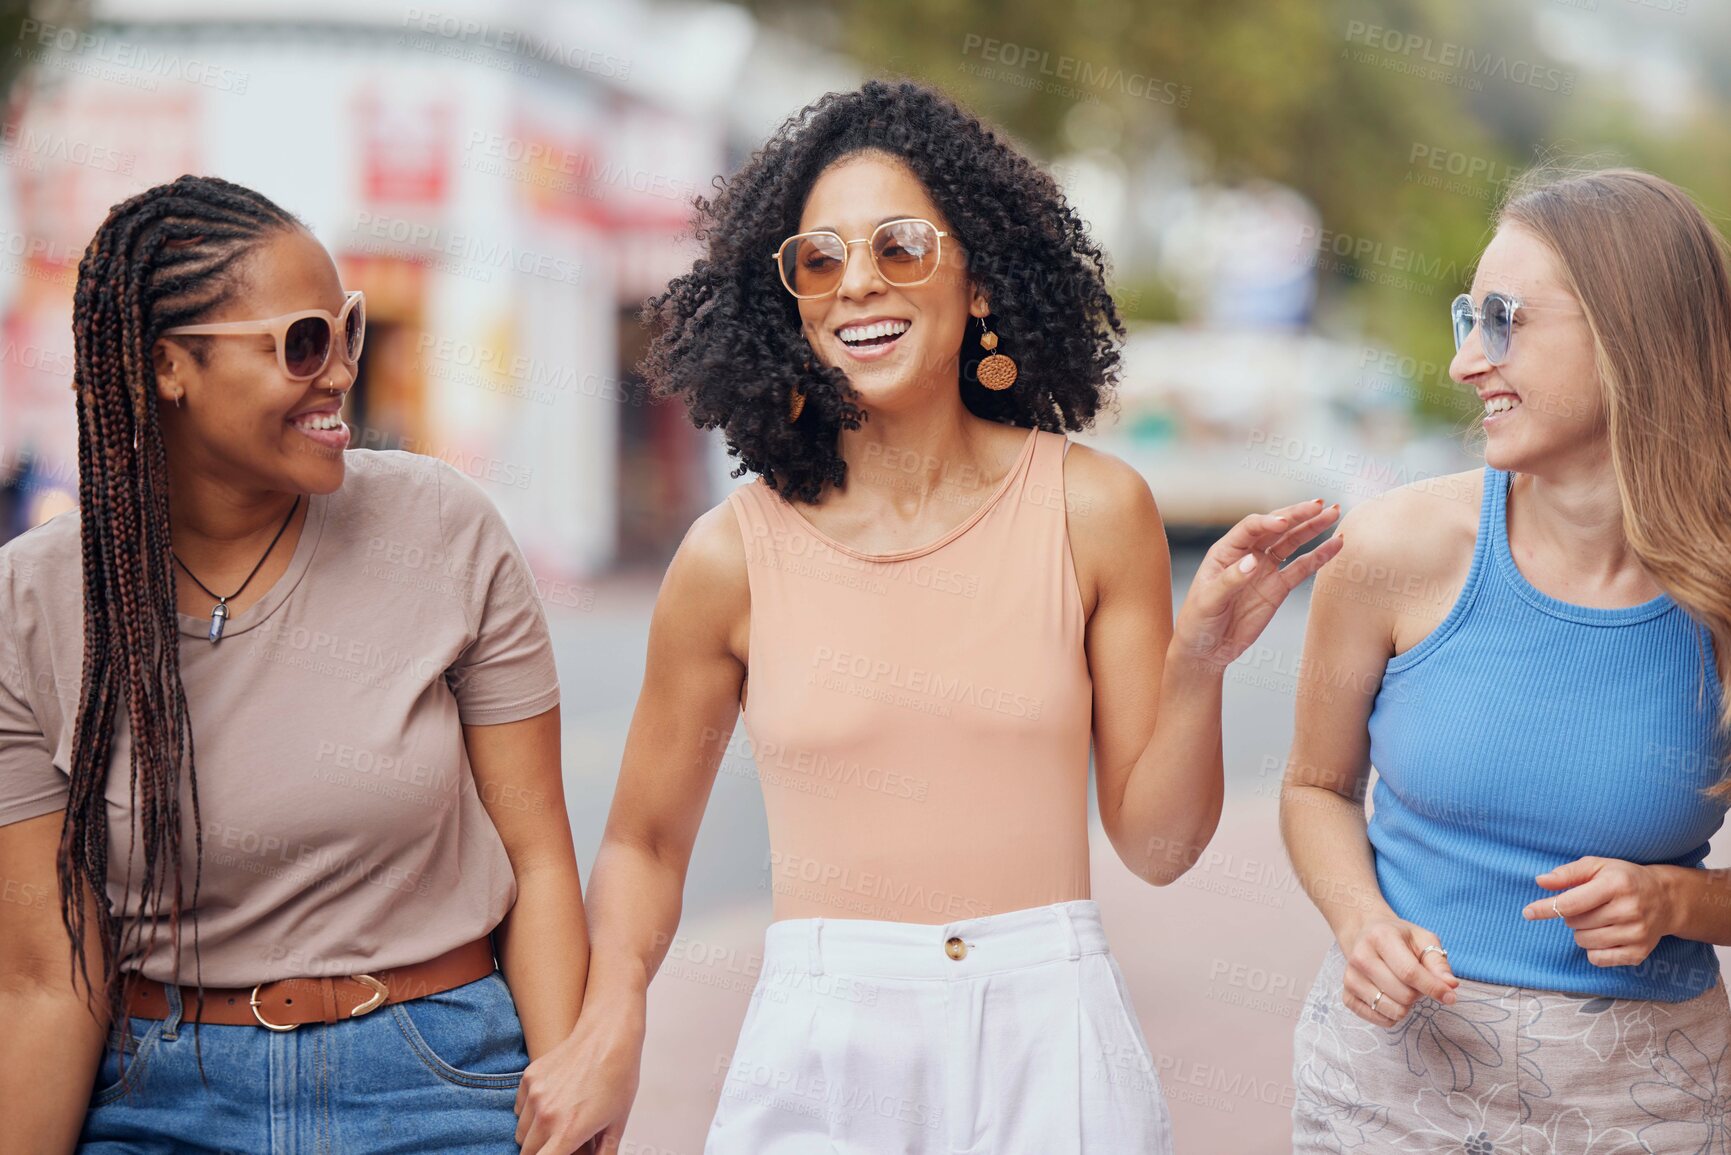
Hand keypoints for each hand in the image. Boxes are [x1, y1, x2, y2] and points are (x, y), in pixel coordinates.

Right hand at [515, 998, 644, 1154]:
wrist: (608, 1036)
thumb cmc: (618, 1077)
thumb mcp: (617, 1123)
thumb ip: (604, 1152)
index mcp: (568, 1131)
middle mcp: (546, 1114)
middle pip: (528, 1152)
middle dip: (543, 1152)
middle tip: (561, 1144)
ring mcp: (535, 1094)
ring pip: (521, 1132)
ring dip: (534, 1135)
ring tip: (558, 1124)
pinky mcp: (529, 1077)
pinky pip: (519, 1108)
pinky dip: (529, 1112)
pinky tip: (551, 1104)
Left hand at [1172, 499, 1342, 669]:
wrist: (1207, 650)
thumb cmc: (1198, 622)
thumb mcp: (1207, 601)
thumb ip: (1230, 581)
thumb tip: (1252, 562)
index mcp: (1225, 552)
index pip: (1250, 528)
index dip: (1268, 522)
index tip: (1284, 521)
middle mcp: (1247, 555)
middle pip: (1275, 529)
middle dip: (1297, 515)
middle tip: (1320, 505)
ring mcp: (1264, 570)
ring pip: (1291, 543)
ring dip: (1312, 529)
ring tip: (1333, 513)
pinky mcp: (1278, 588)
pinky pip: (1302, 569)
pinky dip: (1319, 557)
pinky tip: (1335, 544)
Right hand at [1338, 916, 1458, 1026]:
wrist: (1366, 934)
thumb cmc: (1400, 938)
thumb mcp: (1423, 940)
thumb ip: (1438, 963)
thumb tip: (1450, 986)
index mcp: (1380, 937)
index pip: (1409, 972)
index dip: (1433, 988)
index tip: (1451, 997)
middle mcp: (1360, 957)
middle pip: (1403, 995)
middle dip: (1419, 994)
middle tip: (1417, 982)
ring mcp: (1350, 978)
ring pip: (1393, 1010)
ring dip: (1406, 1005)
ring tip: (1403, 988)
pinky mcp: (1347, 995)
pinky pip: (1380, 1019)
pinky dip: (1393, 1015)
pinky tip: (1391, 998)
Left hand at [1523, 856, 1675, 967]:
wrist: (1666, 899)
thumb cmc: (1624, 879)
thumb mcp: (1598, 866)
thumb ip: (1568, 873)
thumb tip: (1541, 881)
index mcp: (1616, 885)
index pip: (1571, 903)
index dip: (1545, 908)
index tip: (1527, 912)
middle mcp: (1628, 910)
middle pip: (1575, 923)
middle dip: (1572, 916)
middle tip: (1589, 906)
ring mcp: (1636, 934)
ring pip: (1584, 941)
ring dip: (1582, 932)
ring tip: (1598, 919)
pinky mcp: (1639, 953)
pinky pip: (1598, 959)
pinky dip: (1593, 949)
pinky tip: (1605, 935)